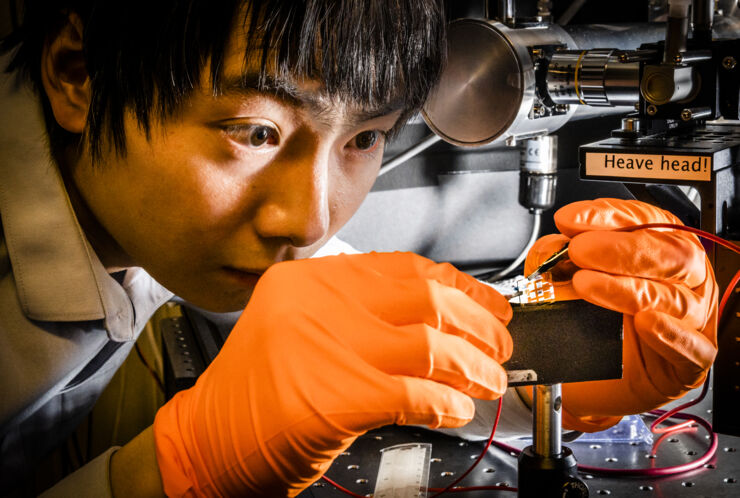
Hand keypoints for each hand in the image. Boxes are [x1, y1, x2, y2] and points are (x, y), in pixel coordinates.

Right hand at [153, 252, 512, 495]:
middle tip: (499, 341)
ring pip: (431, 344)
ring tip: (489, 379)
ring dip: (473, 366)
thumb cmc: (253, 391)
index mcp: (309, 279)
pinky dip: (446, 403)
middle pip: (427, 298)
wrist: (206, 439)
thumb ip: (358, 312)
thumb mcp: (298, 326)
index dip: (458, 284)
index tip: (484, 299)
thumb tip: (435, 315)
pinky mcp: (339, 396)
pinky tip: (456, 410)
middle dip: (478, 321)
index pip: (403, 267)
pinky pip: (417, 393)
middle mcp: (318, 302)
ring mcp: (329, 346)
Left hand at [524, 199, 717, 431]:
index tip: (570, 220)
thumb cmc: (591, 326)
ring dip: (628, 289)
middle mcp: (683, 281)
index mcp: (660, 251)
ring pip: (675, 300)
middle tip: (579, 251)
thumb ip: (562, 259)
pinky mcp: (688, 364)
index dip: (609, 217)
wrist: (594, 381)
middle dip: (621, 249)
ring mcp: (690, 322)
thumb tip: (551, 247)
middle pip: (670, 255)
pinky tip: (646, 323)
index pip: (646, 222)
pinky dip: (670, 335)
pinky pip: (692, 349)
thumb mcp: (569, 283)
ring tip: (587, 285)